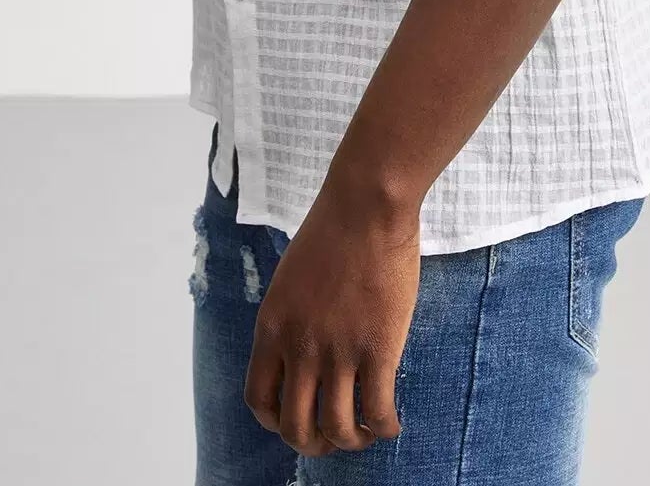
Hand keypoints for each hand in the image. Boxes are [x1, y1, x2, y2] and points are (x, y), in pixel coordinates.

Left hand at [243, 189, 419, 458]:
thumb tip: (304, 354)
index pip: (259, 399)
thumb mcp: (291, 280)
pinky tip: (390, 421)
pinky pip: (377, 412)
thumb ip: (292, 320)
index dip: (277, 421)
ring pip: (336, 429)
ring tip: (365, 431)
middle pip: (295, 427)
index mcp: (272, 327)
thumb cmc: (333, 231)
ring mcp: (338, 350)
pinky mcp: (377, 348)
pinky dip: (384, 428)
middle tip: (333, 436)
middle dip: (314, 443)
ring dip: (351, 441)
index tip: (298, 418)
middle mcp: (299, 346)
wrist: (366, 205)